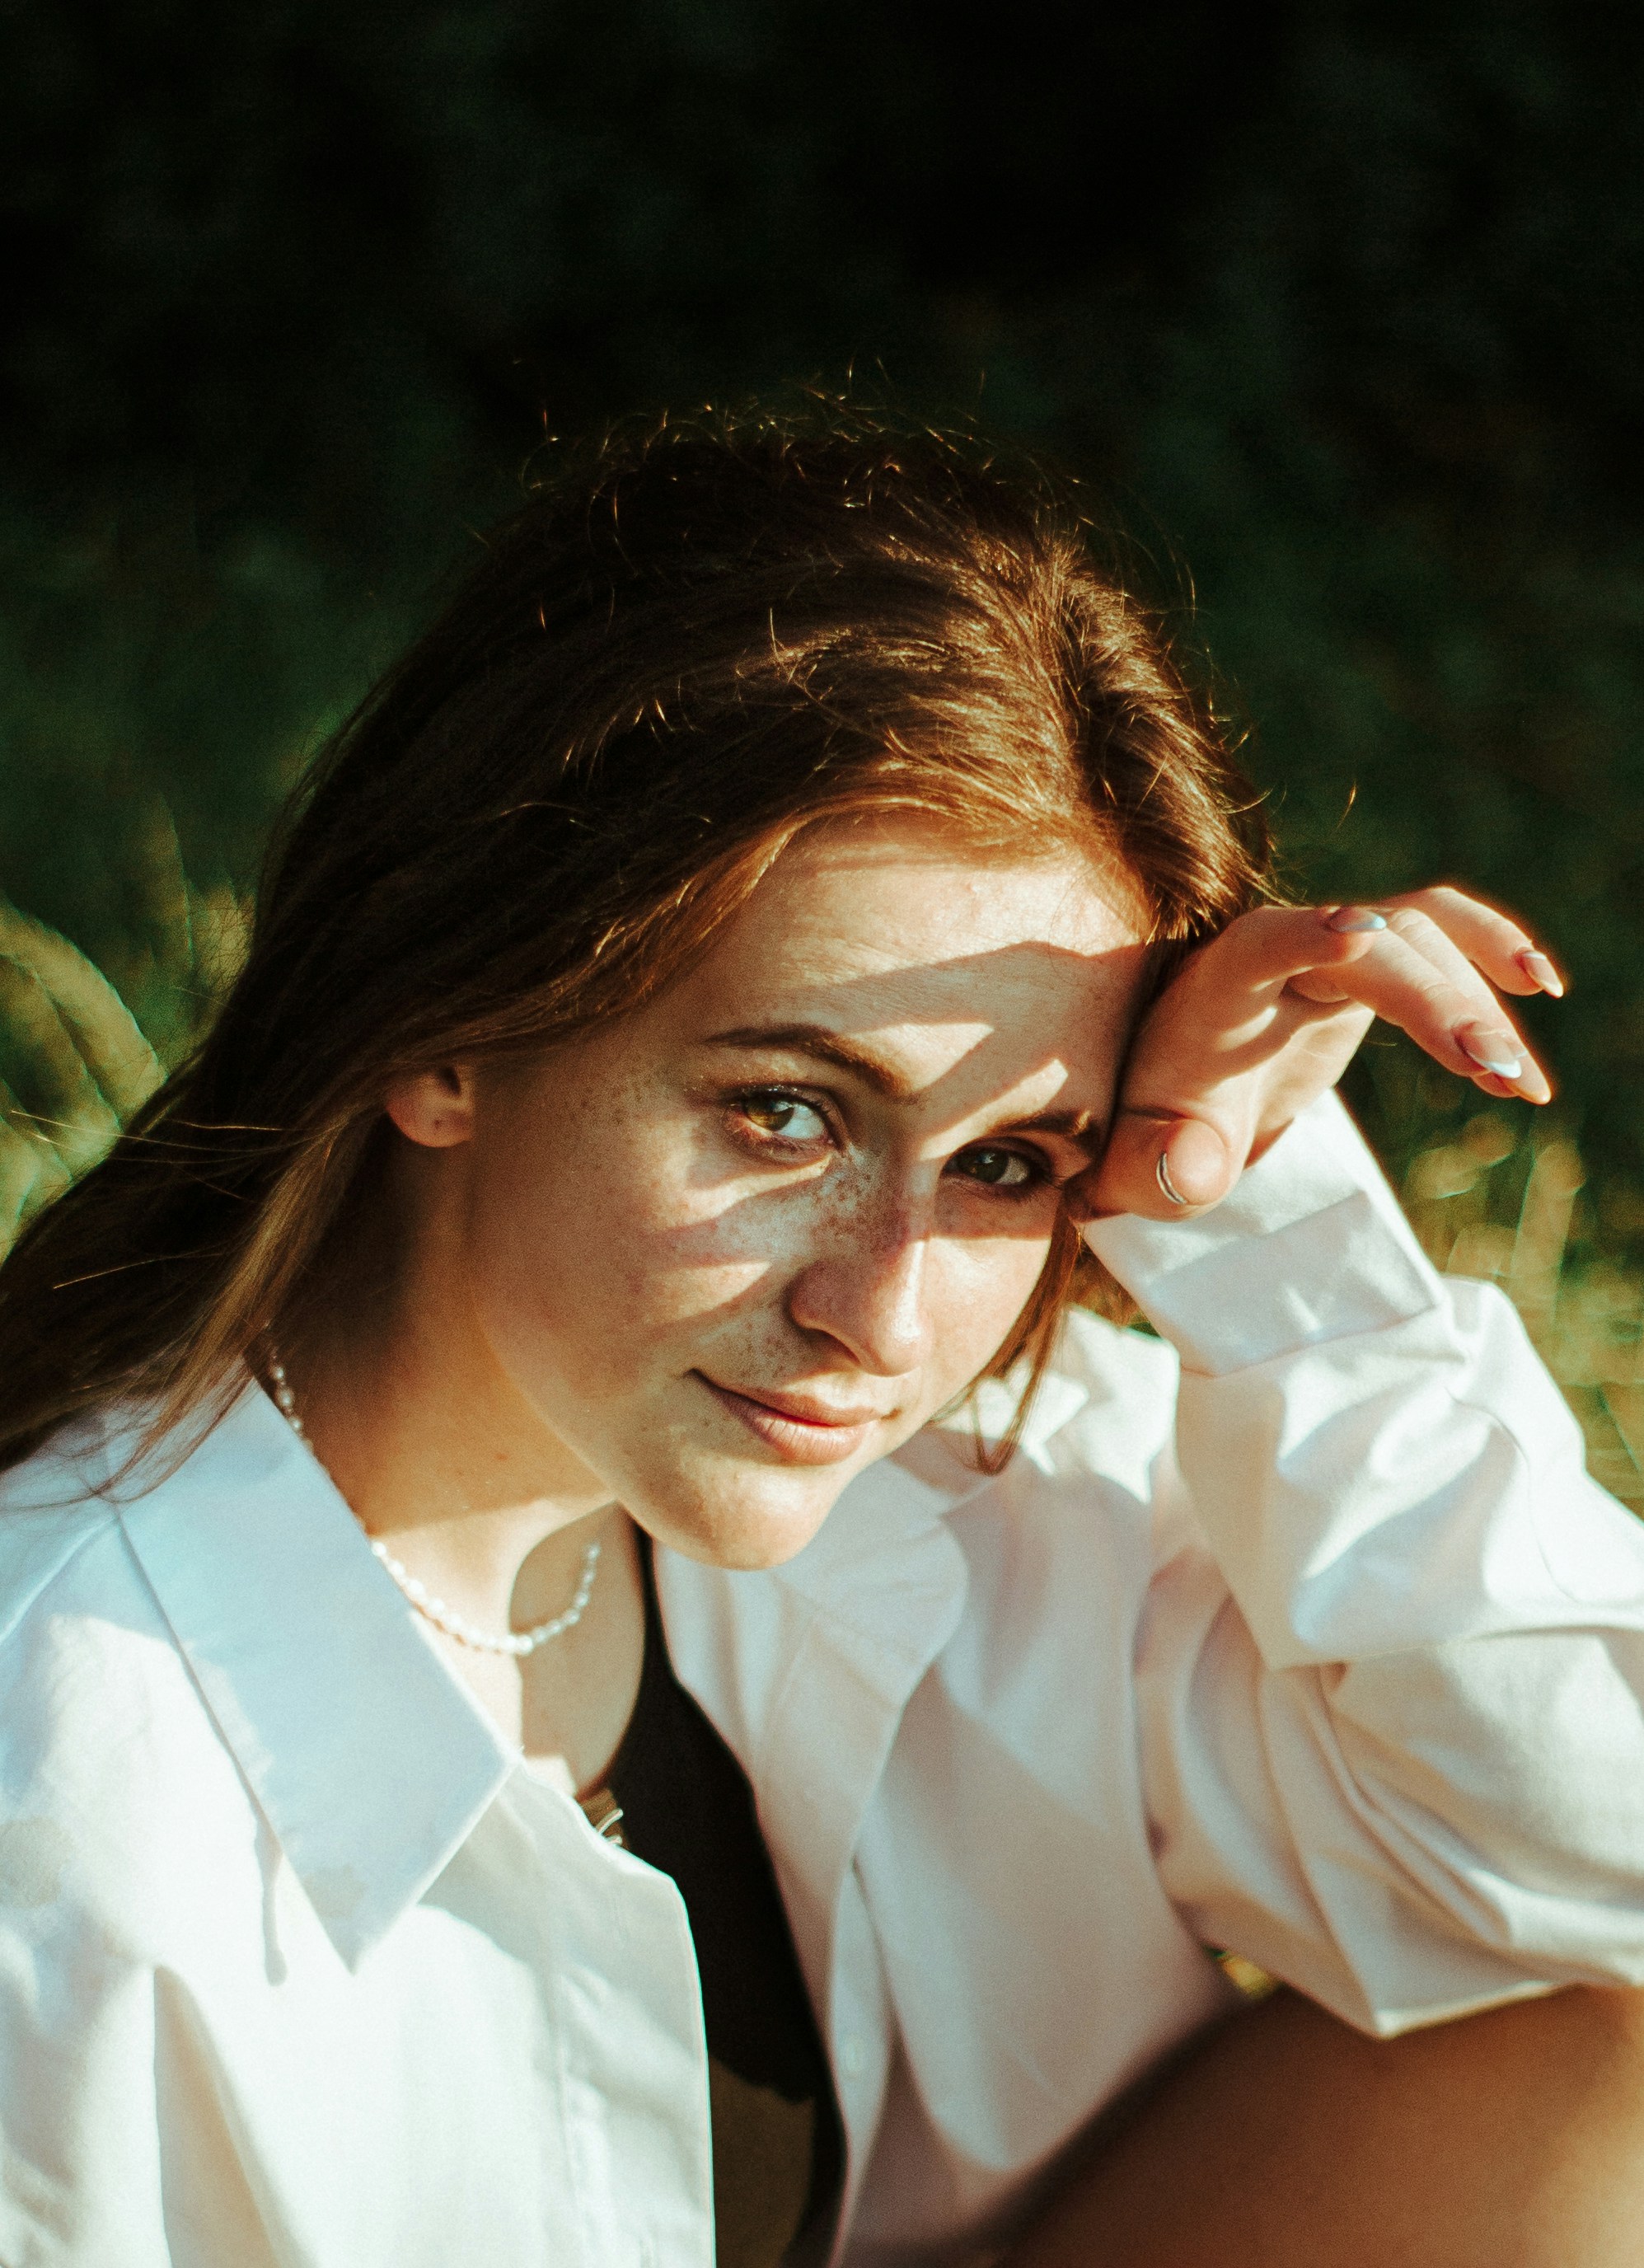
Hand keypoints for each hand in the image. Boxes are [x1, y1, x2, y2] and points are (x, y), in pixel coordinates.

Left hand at [1071, 887, 1563, 1223]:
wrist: (1170, 1106)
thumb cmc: (1156, 1132)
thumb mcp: (1137, 1165)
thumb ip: (1155, 1166)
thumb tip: (1194, 1168)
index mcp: (1219, 988)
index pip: (1260, 944)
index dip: (1307, 937)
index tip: (1357, 934)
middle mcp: (1280, 951)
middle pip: (1372, 948)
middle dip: (1437, 1000)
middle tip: (1498, 1072)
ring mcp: (1331, 955)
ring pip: (1420, 941)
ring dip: (1479, 1001)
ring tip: (1525, 1087)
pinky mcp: (1369, 971)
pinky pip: (1437, 937)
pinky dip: (1489, 952)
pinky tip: (1544, 989)